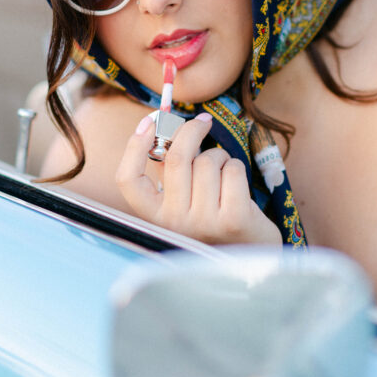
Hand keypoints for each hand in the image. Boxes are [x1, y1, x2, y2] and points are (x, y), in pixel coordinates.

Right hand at [115, 113, 281, 245]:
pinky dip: (235, 166)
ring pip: (207, 161)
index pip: (127, 180)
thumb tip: (162, 127)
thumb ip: (169, 169)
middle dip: (191, 131)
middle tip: (203, 122)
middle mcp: (174, 223)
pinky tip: (236, 183)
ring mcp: (203, 224)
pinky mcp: (233, 220)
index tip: (148, 122)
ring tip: (222, 172)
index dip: (134, 146)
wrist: (248, 254)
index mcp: (154, 217)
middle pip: (176, 159)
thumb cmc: (212, 217)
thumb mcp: (182, 199)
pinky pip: (231, 169)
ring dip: (219, 156)